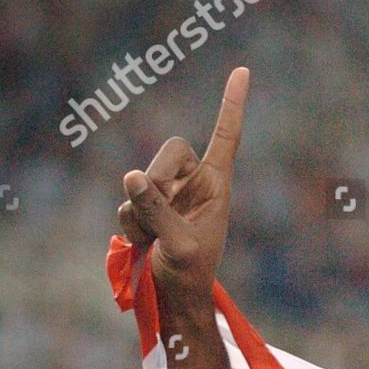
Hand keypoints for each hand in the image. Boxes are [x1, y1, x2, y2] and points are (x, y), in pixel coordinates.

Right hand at [118, 66, 249, 300]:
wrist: (173, 297)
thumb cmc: (191, 273)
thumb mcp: (180, 245)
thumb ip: (158, 211)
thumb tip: (132, 176)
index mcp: (217, 186)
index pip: (226, 138)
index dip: (231, 106)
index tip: (242, 71)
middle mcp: (192, 183)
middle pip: (170, 150)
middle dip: (158, 178)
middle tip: (156, 210)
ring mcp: (166, 193)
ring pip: (140, 179)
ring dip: (140, 212)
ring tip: (154, 241)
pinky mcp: (144, 206)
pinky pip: (126, 202)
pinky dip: (130, 225)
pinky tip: (143, 244)